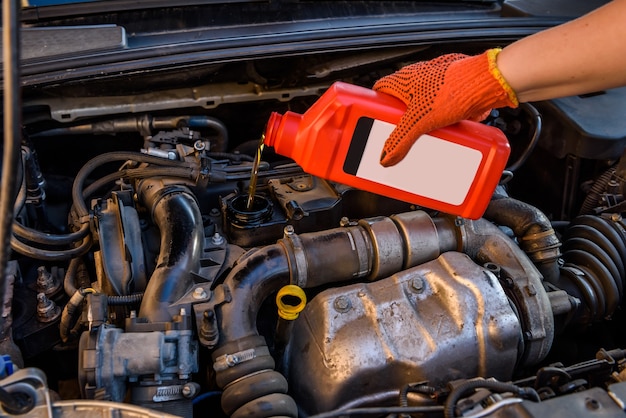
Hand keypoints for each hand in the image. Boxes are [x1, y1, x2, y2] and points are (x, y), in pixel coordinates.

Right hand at [373, 49, 517, 165]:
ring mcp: (439, 82)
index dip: (375, 103)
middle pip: (402, 99)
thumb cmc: (456, 88)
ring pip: (423, 103)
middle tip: (399, 133)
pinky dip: (442, 118)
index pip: (380, 88)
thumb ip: (401, 141)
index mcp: (405, 79)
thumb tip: (386, 157)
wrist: (490, 82)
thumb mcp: (420, 121)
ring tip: (424, 135)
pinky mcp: (456, 89)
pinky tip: (446, 130)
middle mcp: (420, 76)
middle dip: (401, 117)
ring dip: (422, 118)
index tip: (373, 117)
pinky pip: (443, 106)